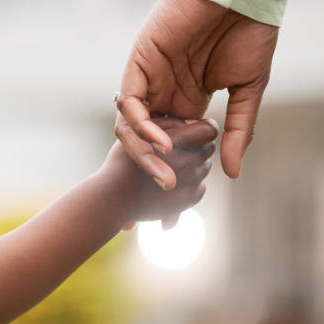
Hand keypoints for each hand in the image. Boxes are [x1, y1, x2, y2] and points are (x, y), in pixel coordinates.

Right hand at [100, 117, 216, 226]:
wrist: (113, 199)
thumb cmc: (124, 161)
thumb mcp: (142, 133)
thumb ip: (169, 124)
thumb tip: (193, 124)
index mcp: (176, 141)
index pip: (209, 129)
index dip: (202, 128)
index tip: (193, 131)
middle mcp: (187, 161)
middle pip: (208, 148)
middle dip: (197, 147)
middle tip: (179, 149)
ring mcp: (190, 182)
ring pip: (205, 168)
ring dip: (194, 166)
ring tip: (171, 168)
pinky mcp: (190, 200)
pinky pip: (200, 188)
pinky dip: (190, 186)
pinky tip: (169, 184)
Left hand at [115, 0, 277, 189]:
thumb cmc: (250, 35)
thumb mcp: (247, 92)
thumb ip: (237, 132)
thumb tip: (233, 174)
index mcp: (185, 103)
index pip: (168, 147)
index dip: (170, 175)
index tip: (175, 208)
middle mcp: (163, 95)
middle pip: (143, 143)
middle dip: (151, 174)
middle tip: (166, 203)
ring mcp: (149, 80)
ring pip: (130, 128)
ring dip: (145, 156)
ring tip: (166, 178)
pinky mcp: (140, 63)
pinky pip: (130, 103)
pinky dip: (143, 126)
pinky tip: (164, 144)